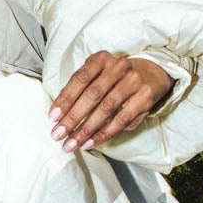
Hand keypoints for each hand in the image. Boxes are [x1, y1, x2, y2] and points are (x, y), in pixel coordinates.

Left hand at [49, 51, 175, 151]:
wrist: (149, 75)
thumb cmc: (113, 79)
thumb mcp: (95, 76)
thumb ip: (78, 91)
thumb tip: (59, 116)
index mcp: (101, 59)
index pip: (80, 79)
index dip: (65, 99)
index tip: (53, 117)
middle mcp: (118, 67)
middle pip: (92, 95)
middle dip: (73, 118)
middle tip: (58, 134)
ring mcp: (133, 82)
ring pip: (106, 109)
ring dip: (86, 129)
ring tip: (72, 143)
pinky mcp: (144, 98)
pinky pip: (121, 120)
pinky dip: (104, 134)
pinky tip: (90, 142)